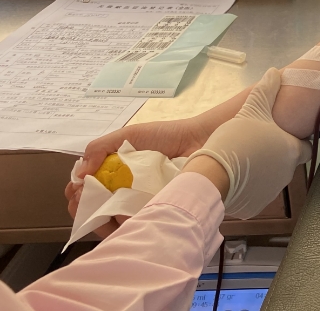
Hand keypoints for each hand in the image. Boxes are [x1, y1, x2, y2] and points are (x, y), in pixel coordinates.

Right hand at [65, 117, 212, 230]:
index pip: (86, 191)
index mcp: (114, 174)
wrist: (199, 141)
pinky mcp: (154, 213)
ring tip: (104, 211)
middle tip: (85, 202)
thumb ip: (100, 147)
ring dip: (100, 220)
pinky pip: (133, 226)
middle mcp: (123, 192)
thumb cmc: (166, 136)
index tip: (77, 191)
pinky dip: (123, 225)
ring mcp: (138, 205)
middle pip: (93, 211)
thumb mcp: (128, 135)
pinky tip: (122, 217)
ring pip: (110, 223)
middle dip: (83, 209)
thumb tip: (80, 173)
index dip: (77, 194)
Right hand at [188, 68, 311, 218]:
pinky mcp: (253, 208)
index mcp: (291, 151)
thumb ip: (266, 90)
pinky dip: (245, 188)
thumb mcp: (252, 109)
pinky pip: (252, 195)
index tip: (282, 134)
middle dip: (273, 155)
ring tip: (239, 160)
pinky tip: (231, 177)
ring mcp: (270, 193)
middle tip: (254, 145)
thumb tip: (274, 72)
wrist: (212, 175)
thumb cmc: (237, 140)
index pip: (305, 147)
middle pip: (285, 163)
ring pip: (269, 179)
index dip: (295, 139)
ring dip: (259, 172)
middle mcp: (286, 174)